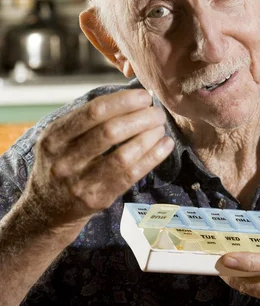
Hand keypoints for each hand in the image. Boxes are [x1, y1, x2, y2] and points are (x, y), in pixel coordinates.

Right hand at [22, 89, 173, 235]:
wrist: (47, 208)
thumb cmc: (62, 162)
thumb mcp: (59, 138)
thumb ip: (87, 119)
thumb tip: (132, 98)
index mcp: (54, 137)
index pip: (94, 112)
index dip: (124, 101)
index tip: (144, 97)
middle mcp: (65, 160)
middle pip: (111, 132)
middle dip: (140, 118)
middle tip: (157, 112)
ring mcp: (81, 182)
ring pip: (123, 156)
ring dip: (148, 137)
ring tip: (161, 127)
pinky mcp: (98, 199)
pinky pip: (131, 176)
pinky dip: (152, 157)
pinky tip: (165, 145)